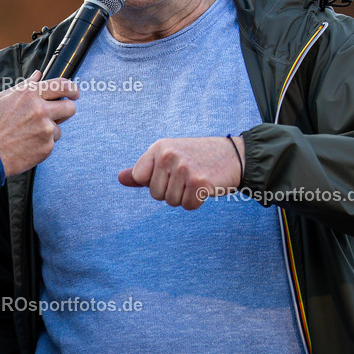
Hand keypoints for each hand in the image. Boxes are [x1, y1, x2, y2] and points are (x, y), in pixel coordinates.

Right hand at [0, 70, 79, 176]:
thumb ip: (25, 86)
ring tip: (28, 134)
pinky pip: (51, 142)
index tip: (74, 93)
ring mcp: (45, 130)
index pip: (62, 85)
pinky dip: (42, 143)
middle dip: (65, 110)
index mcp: (29, 95)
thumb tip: (38, 75)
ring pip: (59, 128)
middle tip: (56, 114)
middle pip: (70, 108)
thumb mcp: (3, 98)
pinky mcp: (47, 147)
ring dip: (49, 130)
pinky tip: (26, 144)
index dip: (72, 88)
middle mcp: (40, 110)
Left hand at [117, 136, 243, 208]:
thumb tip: (120, 178)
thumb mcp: (167, 158)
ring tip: (196, 180)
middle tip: (187, 177)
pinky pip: (188, 206)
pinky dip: (197, 202)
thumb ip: (144, 170)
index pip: (140, 178)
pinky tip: (205, 188)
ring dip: (185, 197)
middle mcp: (169, 155)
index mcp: (159, 148)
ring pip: (172, 202)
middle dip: (171, 191)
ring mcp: (184, 168)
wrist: (234, 156)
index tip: (170, 173)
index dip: (155, 182)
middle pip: (156, 194)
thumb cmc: (196, 158)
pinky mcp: (200, 182)